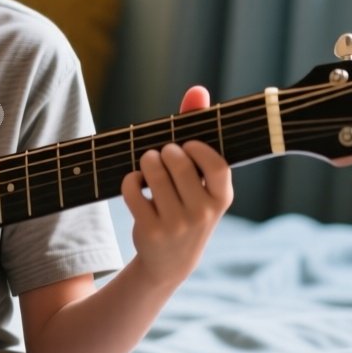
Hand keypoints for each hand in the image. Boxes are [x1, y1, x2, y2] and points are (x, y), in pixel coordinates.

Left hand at [119, 85, 233, 286]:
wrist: (171, 262)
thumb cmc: (188, 206)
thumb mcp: (201, 181)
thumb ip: (200, 134)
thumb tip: (198, 90)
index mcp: (222, 198)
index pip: (216, 165)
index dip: (198, 148)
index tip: (187, 146)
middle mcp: (203, 213)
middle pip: (178, 163)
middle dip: (164, 151)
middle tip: (161, 154)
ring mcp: (176, 224)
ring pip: (153, 173)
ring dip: (145, 161)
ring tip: (147, 164)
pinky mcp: (150, 231)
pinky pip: (132, 189)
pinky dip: (129, 181)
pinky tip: (136, 185)